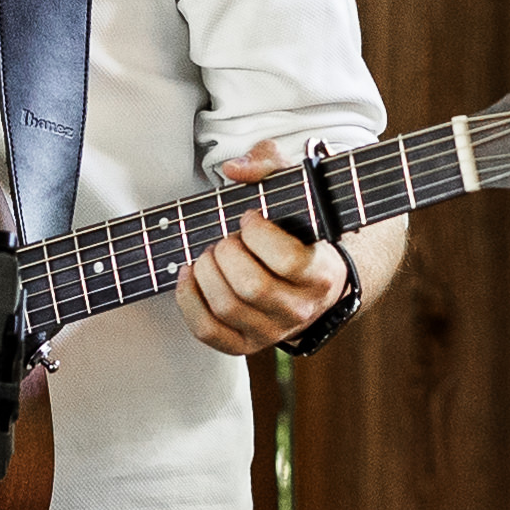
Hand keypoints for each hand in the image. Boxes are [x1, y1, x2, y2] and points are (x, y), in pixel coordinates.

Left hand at [179, 138, 357, 355]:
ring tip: (211, 252)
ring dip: (206, 270)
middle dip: (227, 252)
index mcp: (321, 275)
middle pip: (251, 287)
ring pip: (226, 306)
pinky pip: (207, 330)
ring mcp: (271, 331)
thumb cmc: (298, 232)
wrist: (310, 282)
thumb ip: (269, 166)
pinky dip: (188, 300)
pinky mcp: (244, 343)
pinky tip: (189, 273)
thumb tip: (234, 169)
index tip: (249, 218)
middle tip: (228, 238)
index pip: (288, 260)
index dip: (259, 233)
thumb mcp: (295, 190)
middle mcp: (300, 310)